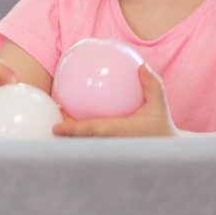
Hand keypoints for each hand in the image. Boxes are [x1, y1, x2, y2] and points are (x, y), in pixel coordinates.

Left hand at [53, 63, 180, 137]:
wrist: (167, 148)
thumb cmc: (161, 125)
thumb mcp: (160, 105)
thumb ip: (152, 85)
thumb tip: (141, 65)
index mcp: (119, 133)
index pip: (92, 132)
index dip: (73, 131)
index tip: (55, 129)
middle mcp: (110, 143)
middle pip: (80, 141)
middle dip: (64, 134)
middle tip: (48, 120)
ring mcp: (108, 147)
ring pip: (84, 143)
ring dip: (69, 135)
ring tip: (54, 118)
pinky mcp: (109, 148)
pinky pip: (91, 140)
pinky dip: (79, 133)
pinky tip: (71, 119)